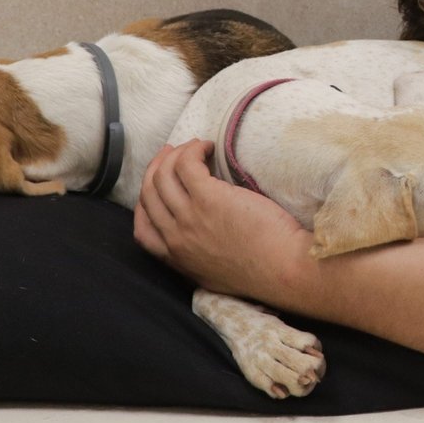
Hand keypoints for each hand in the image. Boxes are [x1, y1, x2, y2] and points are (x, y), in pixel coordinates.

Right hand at [133, 140, 311, 297]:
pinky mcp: (209, 198)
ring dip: (176, 154)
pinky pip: (187, 164)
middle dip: (157, 167)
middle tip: (173, 152)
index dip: (147, 198)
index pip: (141, 226)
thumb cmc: (261, 271)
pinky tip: (208, 147)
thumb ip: (196, 257)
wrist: (282, 269)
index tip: (159, 181)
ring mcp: (189, 216)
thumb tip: (196, 238)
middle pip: (150, 192)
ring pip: (164, 175)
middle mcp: (175, 237)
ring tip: (196, 147)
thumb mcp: (214, 275)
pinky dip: (193, 150)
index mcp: (175, 257)